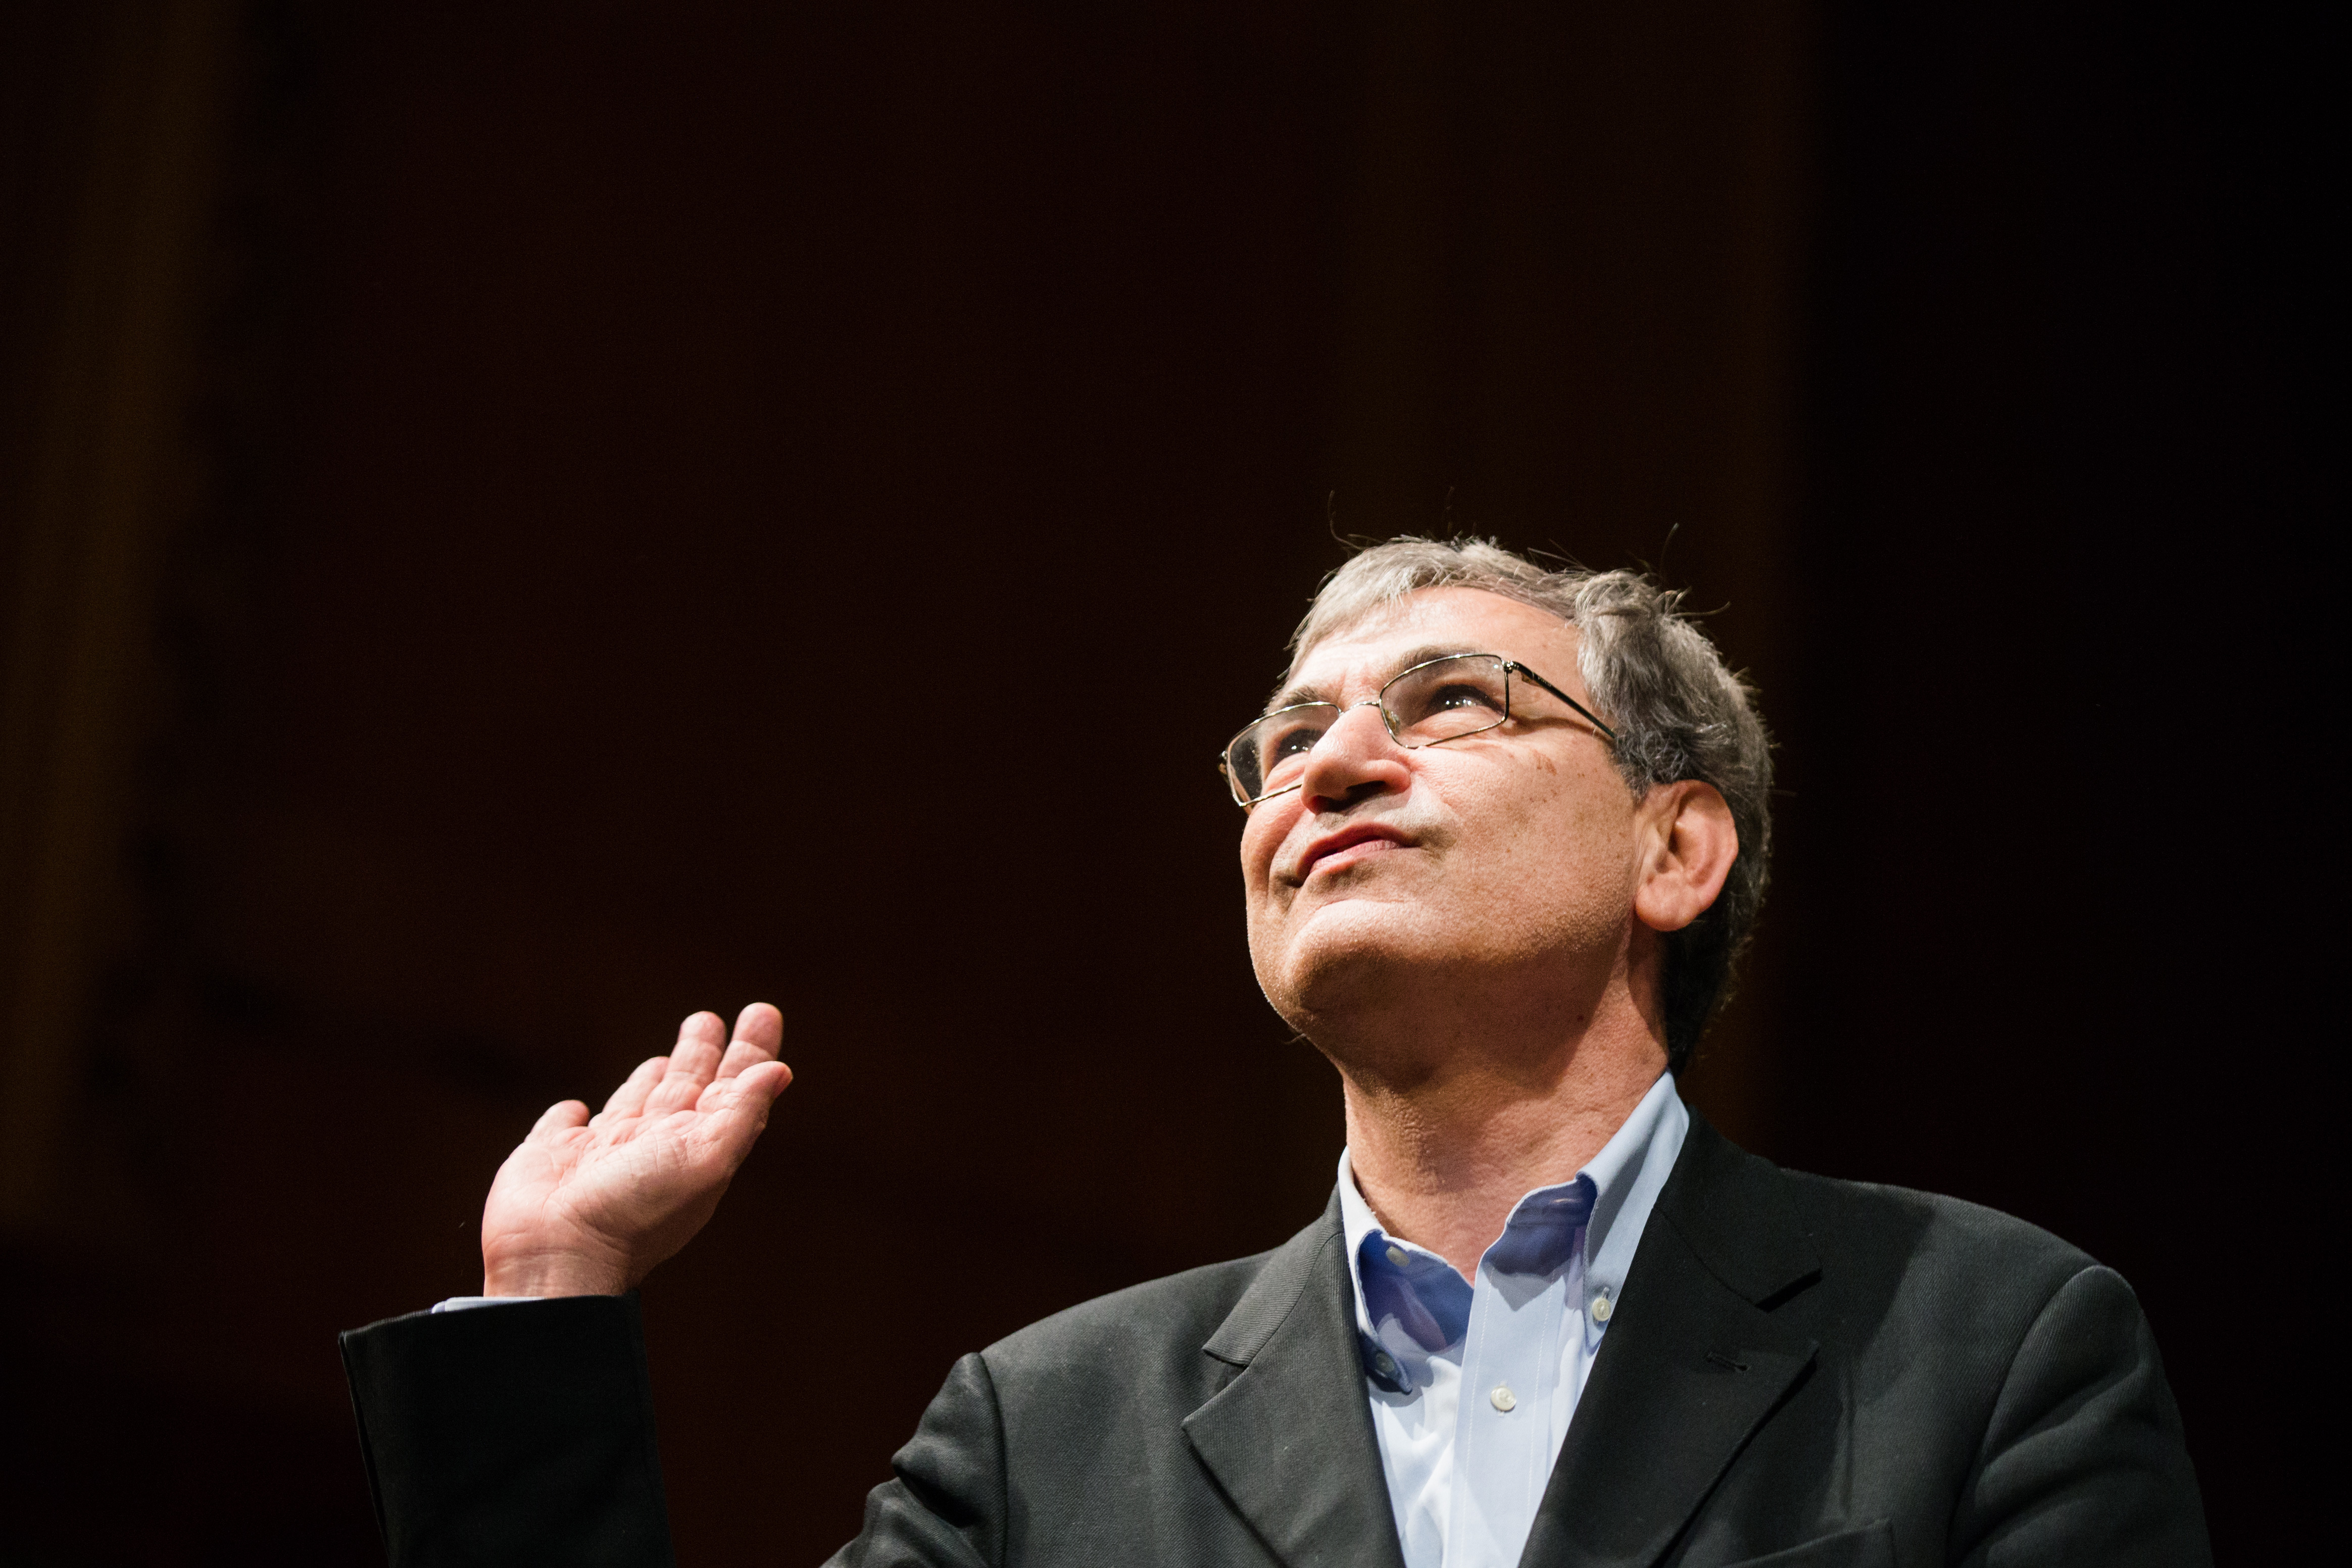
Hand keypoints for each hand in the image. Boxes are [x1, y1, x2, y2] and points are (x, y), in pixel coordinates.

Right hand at [479, 1004, 793, 1296]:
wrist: (557, 1256)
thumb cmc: (636, 1213)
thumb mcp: (704, 1161)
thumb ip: (740, 1114)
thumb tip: (779, 1071)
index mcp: (695, 1147)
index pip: (731, 1088)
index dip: (749, 1053)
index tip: (763, 1013)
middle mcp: (652, 1148)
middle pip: (685, 1088)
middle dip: (701, 1053)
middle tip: (708, 1020)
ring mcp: (601, 1154)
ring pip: (633, 1104)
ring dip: (649, 1080)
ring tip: (665, 1058)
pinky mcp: (550, 1157)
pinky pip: (565, 1127)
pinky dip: (570, 1116)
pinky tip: (577, 1109)